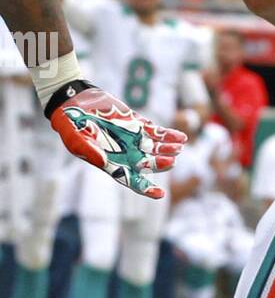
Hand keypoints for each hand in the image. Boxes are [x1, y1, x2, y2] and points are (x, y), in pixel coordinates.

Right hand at [47, 85, 185, 198]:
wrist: (74, 103)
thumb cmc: (70, 125)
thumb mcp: (75, 140)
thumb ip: (89, 152)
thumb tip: (103, 162)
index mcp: (112, 163)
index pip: (132, 181)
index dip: (146, 189)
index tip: (160, 194)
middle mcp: (125, 154)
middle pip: (149, 165)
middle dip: (160, 164)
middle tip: (170, 161)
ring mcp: (133, 139)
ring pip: (156, 148)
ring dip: (168, 149)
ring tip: (179, 147)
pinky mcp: (137, 124)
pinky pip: (157, 132)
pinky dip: (169, 135)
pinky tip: (181, 137)